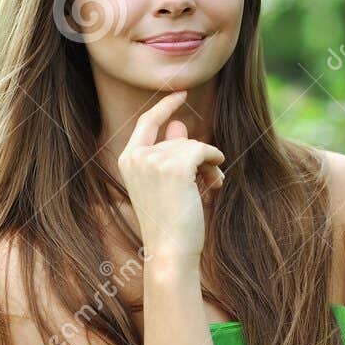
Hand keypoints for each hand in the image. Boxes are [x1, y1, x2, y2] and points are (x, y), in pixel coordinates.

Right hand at [118, 89, 224, 261]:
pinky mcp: (175, 165)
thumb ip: (171, 152)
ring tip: (212, 186)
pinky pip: (204, 150)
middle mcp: (137, 157)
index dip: (165, 106)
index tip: (182, 93)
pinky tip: (217, 182)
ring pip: (193, 146)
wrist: (170, 252)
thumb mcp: (166, 184)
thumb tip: (179, 123)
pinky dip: (215, 162)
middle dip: (198, 156)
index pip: (147, 122)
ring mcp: (154, 160)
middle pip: (179, 138)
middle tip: (210, 179)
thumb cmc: (169, 224)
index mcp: (127, 161)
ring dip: (209, 164)